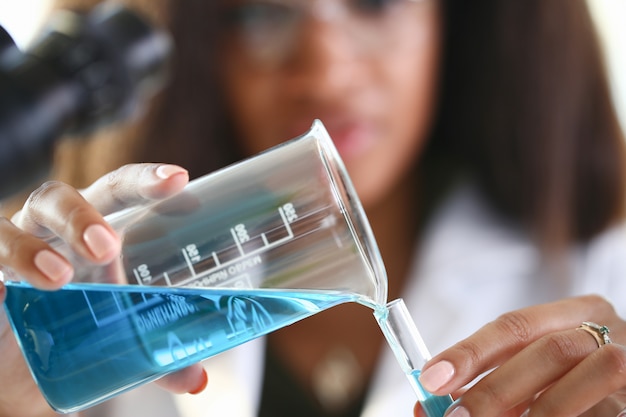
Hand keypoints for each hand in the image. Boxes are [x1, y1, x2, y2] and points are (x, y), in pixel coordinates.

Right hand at [0, 164, 207, 415]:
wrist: (18, 363)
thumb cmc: (76, 325)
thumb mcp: (117, 334)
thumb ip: (155, 353)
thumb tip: (196, 378)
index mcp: (92, 231)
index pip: (118, 192)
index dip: (145, 180)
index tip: (179, 179)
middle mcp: (49, 231)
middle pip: (59, 197)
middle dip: (81, 215)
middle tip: (107, 247)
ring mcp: (10, 249)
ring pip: (10, 227)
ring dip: (31, 249)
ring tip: (59, 278)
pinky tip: (2, 291)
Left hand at [416, 295, 625, 416]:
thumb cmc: (575, 371)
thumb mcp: (532, 362)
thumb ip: (488, 376)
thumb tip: (427, 404)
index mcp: (577, 311)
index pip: (514, 325)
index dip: (470, 352)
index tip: (432, 378)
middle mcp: (608, 332)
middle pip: (548, 352)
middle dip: (495, 389)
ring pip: (579, 387)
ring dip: (533, 414)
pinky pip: (601, 416)